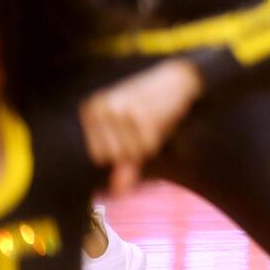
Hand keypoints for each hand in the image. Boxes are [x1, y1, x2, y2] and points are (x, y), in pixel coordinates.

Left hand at [81, 59, 203, 194]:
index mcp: (91, 109)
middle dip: (133, 147)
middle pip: (113, 157)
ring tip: (152, 119)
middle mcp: (103, 110)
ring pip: (131, 155)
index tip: (130, 127)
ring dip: (146, 144)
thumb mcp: (130, 131)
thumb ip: (123, 162)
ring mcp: (123, 114)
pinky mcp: (144, 119)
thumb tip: (119, 192)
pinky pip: (148, 150)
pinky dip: (158, 141)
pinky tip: (161, 120)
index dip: (121, 149)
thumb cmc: (150, 107)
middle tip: (143, 123)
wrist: (178, 78)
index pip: (99, 156)